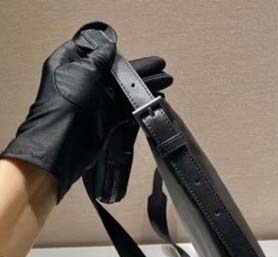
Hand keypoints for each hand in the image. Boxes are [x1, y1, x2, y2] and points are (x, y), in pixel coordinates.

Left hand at [0, 22, 172, 201]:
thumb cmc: (68, 102)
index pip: (93, 50)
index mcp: (71, 64)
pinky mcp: (106, 118)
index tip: (129, 50)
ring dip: (144, 86)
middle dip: (138, 69)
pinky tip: (156, 99)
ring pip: (124, 90)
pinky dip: (140, 104)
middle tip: (161, 66)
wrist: (63, 143)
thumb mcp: (83, 71)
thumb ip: (100, 58)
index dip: (111, 50)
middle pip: (115, 71)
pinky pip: (126, 108)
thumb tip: (110, 45)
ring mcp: (96, 101)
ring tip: (166, 80)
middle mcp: (84, 81)